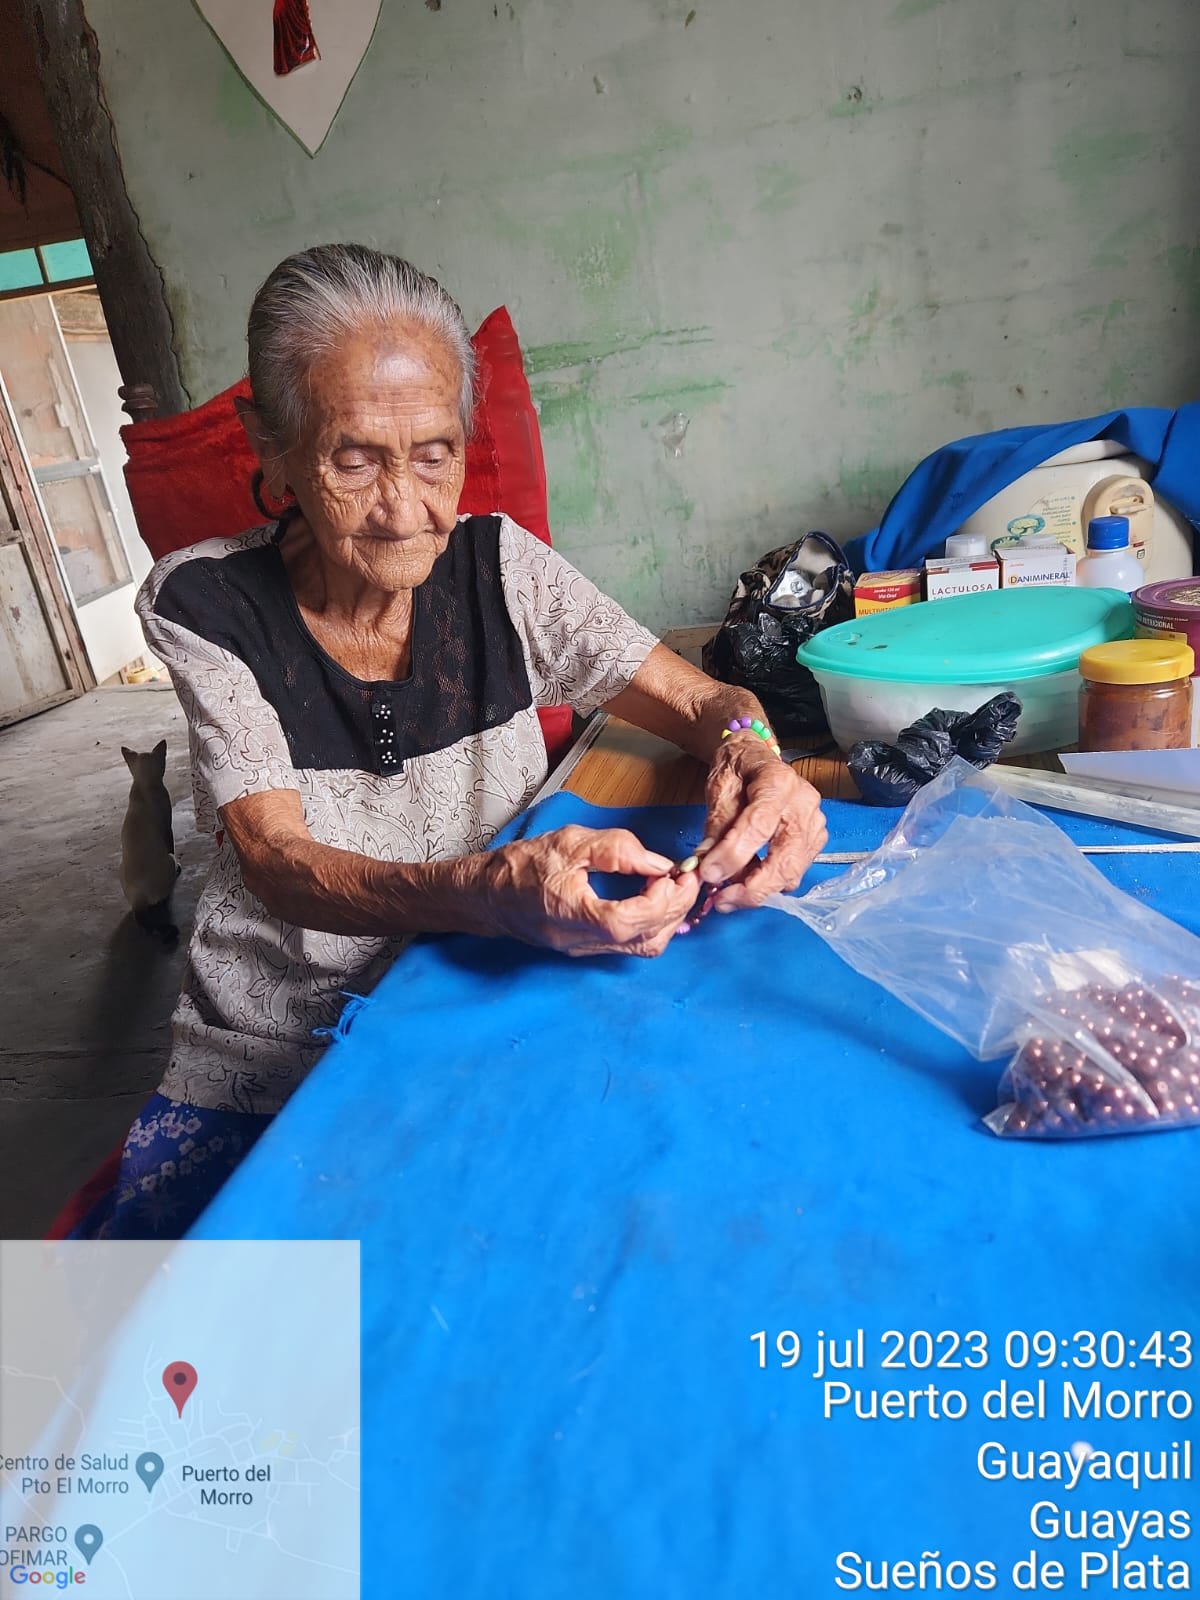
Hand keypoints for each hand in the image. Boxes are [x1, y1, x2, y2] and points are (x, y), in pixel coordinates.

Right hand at [482, 825, 699, 956]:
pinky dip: (654, 924)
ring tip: (674, 887)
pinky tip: (656, 900)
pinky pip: (632, 945)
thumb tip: (661, 865)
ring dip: (669, 919)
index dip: (663, 901)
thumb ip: (618, 851)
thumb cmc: (522, 866)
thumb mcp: (570, 843)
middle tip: (687, 878)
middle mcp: (582, 941)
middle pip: (646, 941)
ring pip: (643, 948)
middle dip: (676, 909)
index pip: (631, 920)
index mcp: (574, 914)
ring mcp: (586, 949)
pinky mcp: (589, 948)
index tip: (677, 875)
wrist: (488, 894)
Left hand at [697, 737, 826, 911]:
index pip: (759, 825)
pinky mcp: (815, 841)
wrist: (757, 757)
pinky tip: (746, 882)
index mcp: (778, 782)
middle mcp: (804, 804)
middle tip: (721, 901)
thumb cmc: (737, 768)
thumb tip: (705, 864)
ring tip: (728, 894)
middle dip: (752, 887)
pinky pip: (794, 872)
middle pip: (785, 858)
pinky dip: (769, 884)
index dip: (734, 854)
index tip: (709, 874)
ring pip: (792, 872)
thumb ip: (716, 825)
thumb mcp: (719, 788)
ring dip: (759, 890)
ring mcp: (814, 824)